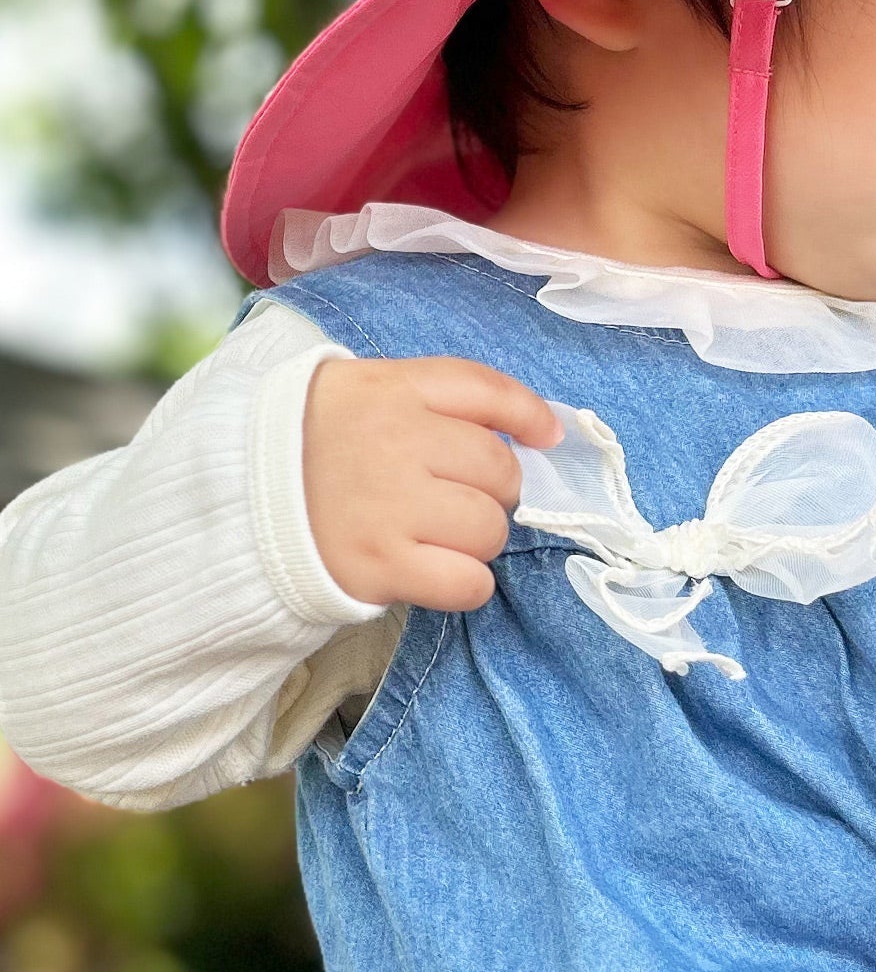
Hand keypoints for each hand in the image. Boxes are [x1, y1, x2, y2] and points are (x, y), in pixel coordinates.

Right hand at [302, 355, 561, 611]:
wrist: (231, 498)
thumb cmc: (318, 440)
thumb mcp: (374, 388)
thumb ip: (453, 394)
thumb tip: (548, 428)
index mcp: (393, 390)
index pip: (488, 391)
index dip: (528, 416)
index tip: (545, 437)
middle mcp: (395, 442)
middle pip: (500, 471)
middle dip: (495, 489)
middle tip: (457, 495)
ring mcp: (387, 507)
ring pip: (490, 529)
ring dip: (479, 538)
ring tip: (439, 534)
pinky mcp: (376, 567)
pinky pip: (466, 583)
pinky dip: (466, 583)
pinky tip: (438, 570)